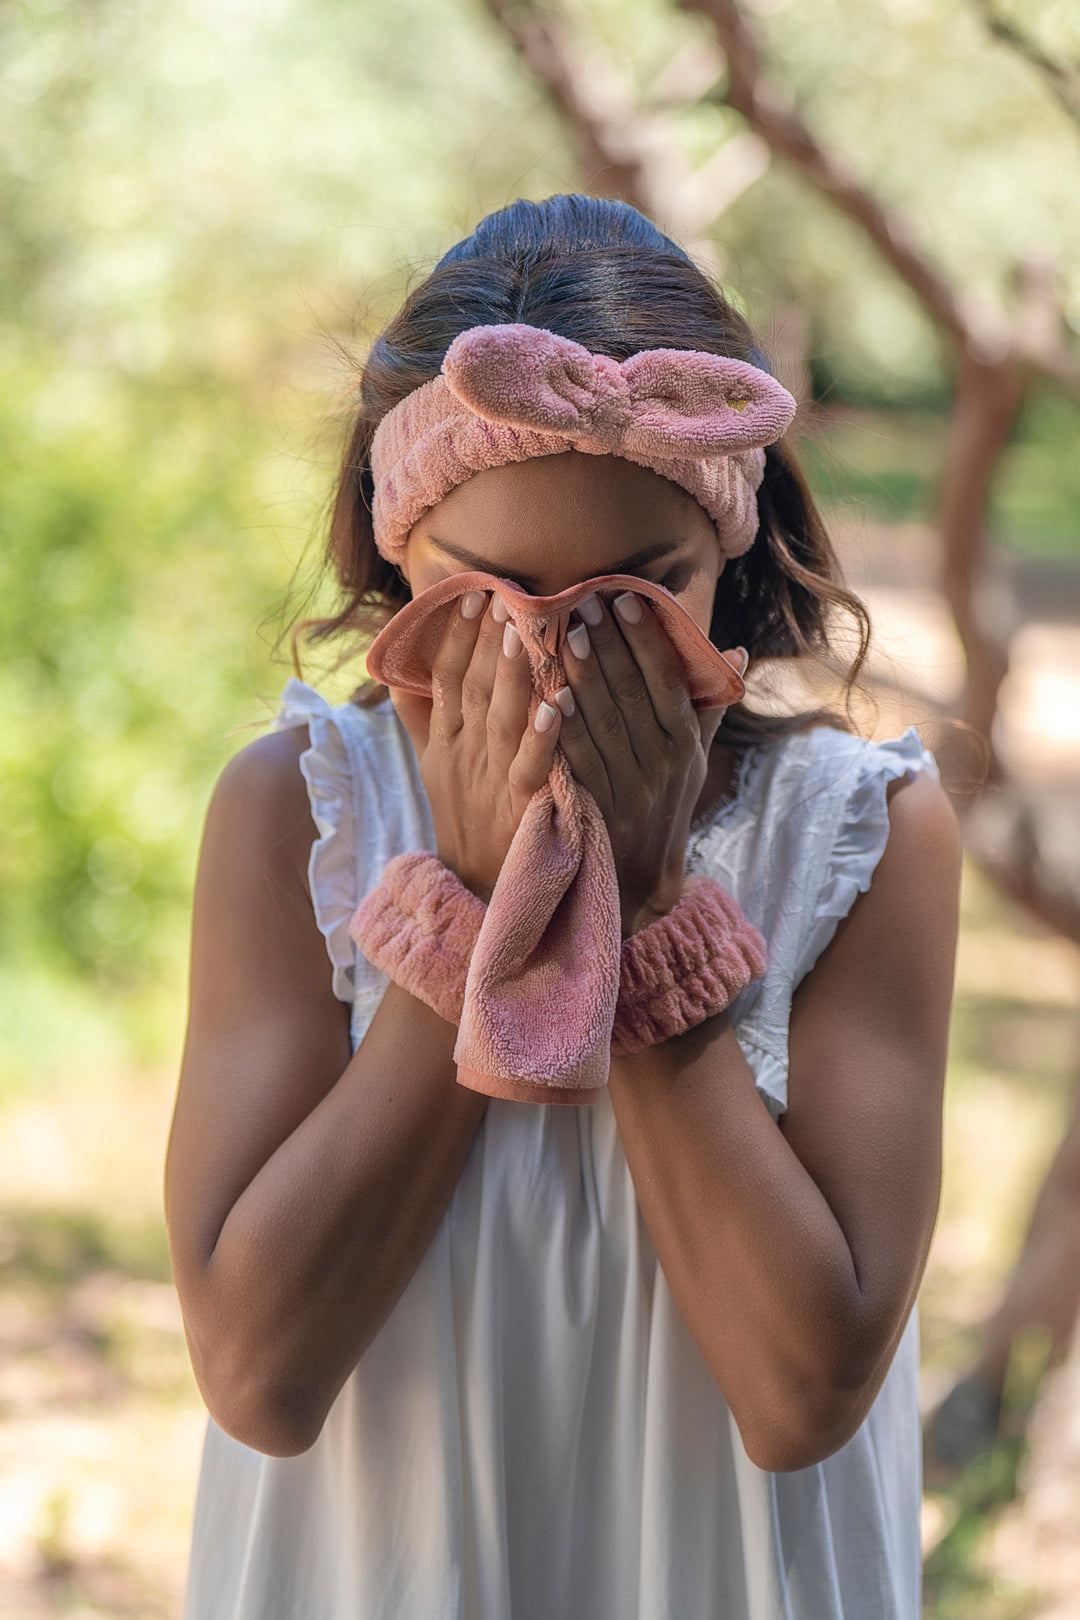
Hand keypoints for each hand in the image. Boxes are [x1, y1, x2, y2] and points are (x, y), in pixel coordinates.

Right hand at [388, 589, 563, 900]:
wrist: (476, 889)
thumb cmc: (463, 818)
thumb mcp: (433, 767)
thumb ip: (419, 719)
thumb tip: (399, 674)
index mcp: (445, 740)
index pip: (444, 678)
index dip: (456, 637)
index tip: (470, 595)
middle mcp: (463, 755)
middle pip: (470, 688)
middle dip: (484, 640)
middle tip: (501, 593)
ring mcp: (490, 780)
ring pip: (499, 718)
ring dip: (511, 674)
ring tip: (522, 631)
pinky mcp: (520, 806)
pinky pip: (531, 766)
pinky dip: (544, 737)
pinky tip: (560, 705)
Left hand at [556, 589, 745, 935]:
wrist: (638, 881)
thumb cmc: (664, 806)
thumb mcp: (694, 761)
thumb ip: (706, 706)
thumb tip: (737, 651)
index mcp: (684, 746)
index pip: (668, 681)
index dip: (647, 639)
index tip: (627, 599)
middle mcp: (661, 766)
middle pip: (631, 695)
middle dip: (606, 645)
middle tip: (582, 602)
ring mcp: (626, 789)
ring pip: (603, 723)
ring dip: (581, 677)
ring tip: (559, 634)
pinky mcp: (593, 808)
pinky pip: (577, 761)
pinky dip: (562, 730)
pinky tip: (544, 696)